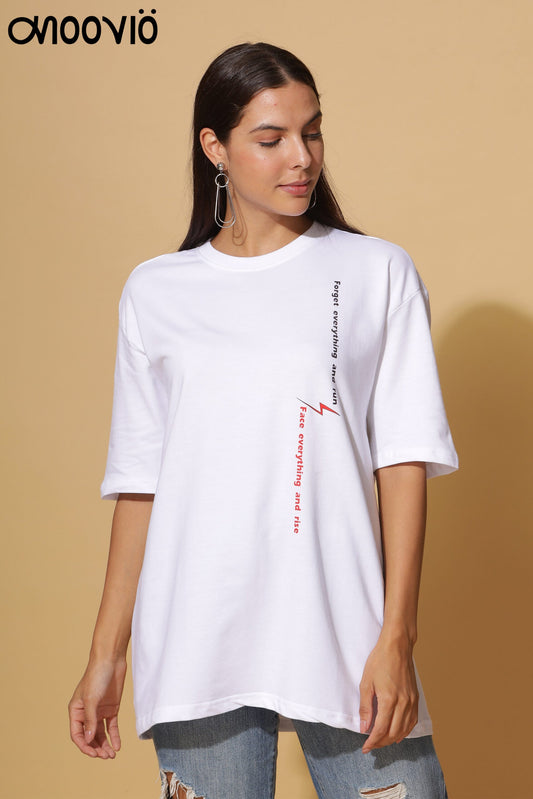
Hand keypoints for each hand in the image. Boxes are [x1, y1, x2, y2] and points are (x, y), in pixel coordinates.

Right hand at [68, 657, 126, 757]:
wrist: (111, 660)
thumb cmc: (96, 676)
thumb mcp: (91, 698)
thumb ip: (91, 719)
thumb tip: (90, 739)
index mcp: (76, 711)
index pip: (77, 734)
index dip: (85, 746)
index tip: (94, 753)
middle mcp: (86, 713)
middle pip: (90, 737)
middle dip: (97, 748)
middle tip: (106, 756)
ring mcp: (99, 711)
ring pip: (101, 734)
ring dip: (105, 745)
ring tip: (112, 755)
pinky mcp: (111, 708)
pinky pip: (111, 727)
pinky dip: (114, 736)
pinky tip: (117, 746)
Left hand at [358, 635, 418, 752]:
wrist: (397, 646)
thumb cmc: (379, 661)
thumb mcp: (366, 682)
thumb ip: (365, 707)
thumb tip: (364, 728)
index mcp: (389, 700)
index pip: (381, 730)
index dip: (372, 742)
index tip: (365, 748)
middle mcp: (403, 703)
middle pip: (393, 733)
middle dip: (381, 743)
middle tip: (371, 745)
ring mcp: (411, 701)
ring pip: (404, 730)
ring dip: (392, 739)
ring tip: (381, 741)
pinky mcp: (416, 698)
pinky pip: (412, 721)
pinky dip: (405, 731)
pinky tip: (398, 734)